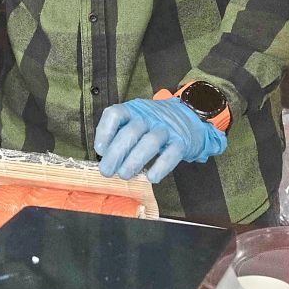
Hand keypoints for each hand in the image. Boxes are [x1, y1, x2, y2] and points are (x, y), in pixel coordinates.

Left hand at [94, 98, 227, 183]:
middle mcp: (148, 116)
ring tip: (124, 175)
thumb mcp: (135, 120)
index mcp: (133, 110)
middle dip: (116, 153)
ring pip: (150, 142)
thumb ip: (119, 133)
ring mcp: (166, 128)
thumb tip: (104, 154)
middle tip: (107, 171)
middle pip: (130, 132)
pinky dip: (160, 167)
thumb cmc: (154, 124)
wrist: (189, 117)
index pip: (115, 114)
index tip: (100, 150)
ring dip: (134, 161)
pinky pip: (171, 154)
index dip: (104, 132)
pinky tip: (151, 178)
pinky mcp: (181, 142)